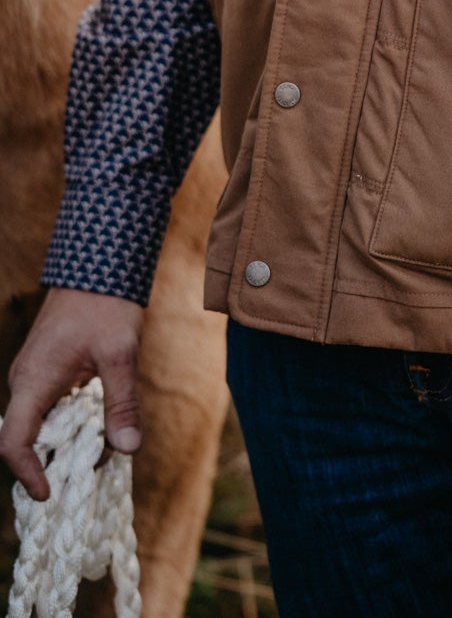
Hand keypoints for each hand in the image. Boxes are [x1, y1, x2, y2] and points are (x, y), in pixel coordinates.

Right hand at [0, 288, 144, 500]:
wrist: (99, 266)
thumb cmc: (106, 307)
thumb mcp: (120, 355)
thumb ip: (121, 403)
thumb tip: (128, 449)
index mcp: (33, 381)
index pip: (13, 442)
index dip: (27, 474)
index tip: (49, 495)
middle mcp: (25, 382)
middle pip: (27, 438)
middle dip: (59, 460)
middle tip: (98, 463)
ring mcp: (33, 376)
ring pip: (41, 424)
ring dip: (71, 440)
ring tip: (107, 439)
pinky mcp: (45, 371)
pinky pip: (49, 408)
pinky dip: (72, 422)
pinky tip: (101, 419)